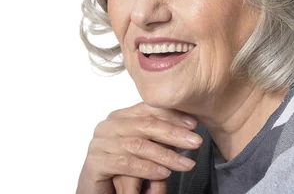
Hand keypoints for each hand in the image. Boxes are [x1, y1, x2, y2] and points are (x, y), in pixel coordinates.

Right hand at [76, 102, 201, 193]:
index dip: (173, 115)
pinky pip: (125, 163)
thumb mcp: (147, 147)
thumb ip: (161, 135)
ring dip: (166, 155)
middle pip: (146, 125)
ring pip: (138, 145)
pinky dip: (147, 168)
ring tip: (185, 164)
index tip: (194, 124)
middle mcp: (108, 126)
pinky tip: (163, 173)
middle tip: (195, 142)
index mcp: (121, 116)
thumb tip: (190, 128)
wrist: (98, 190)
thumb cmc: (123, 168)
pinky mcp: (95, 163)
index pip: (149, 109)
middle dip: (174, 134)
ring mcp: (99, 143)